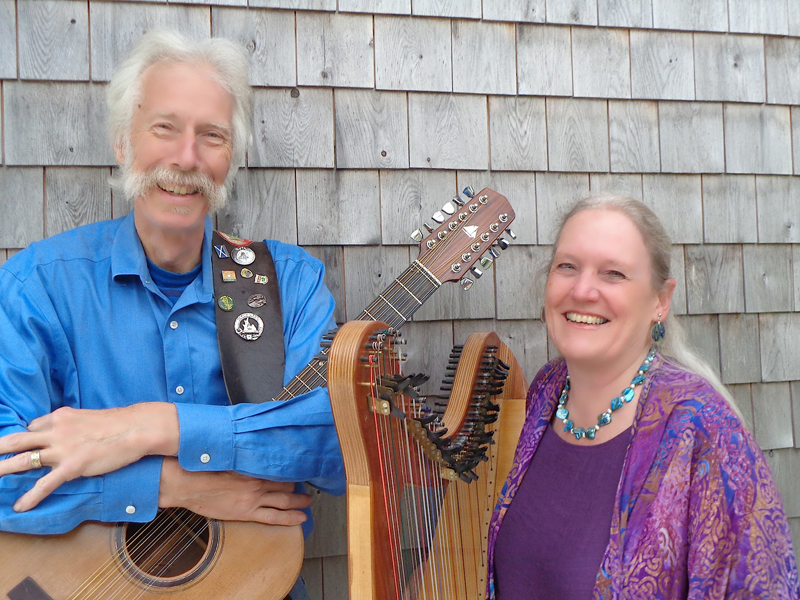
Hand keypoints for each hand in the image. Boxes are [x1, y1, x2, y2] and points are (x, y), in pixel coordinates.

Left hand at [0, 403, 178, 511]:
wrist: (136, 428)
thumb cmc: (120, 423)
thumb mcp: (90, 417)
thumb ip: (74, 425)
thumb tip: (71, 433)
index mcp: (61, 417)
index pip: (33, 427)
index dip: (25, 438)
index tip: (19, 447)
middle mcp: (56, 431)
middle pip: (17, 440)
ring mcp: (62, 449)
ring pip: (23, 460)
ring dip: (2, 469)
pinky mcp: (71, 466)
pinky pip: (45, 484)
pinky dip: (30, 497)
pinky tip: (20, 506)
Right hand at [159, 458, 311, 525]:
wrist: (185, 484)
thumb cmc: (201, 467)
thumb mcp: (225, 454)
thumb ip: (241, 452)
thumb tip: (249, 441)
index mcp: (252, 467)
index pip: (279, 467)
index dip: (291, 469)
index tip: (299, 467)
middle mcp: (256, 483)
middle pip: (285, 484)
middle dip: (297, 485)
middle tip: (306, 485)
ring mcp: (252, 500)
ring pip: (284, 501)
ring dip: (299, 501)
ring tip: (308, 502)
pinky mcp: (245, 513)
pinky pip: (273, 518)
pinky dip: (289, 518)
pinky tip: (300, 518)